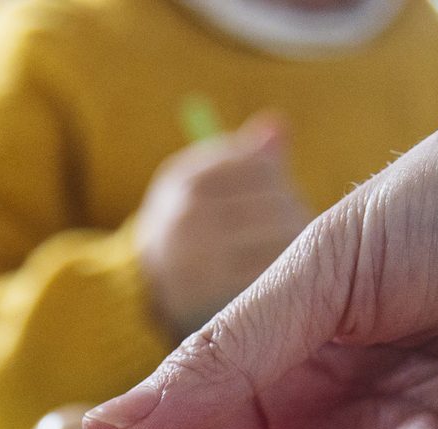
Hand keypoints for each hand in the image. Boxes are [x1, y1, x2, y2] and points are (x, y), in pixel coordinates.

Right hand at [135, 113, 310, 339]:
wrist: (140, 289)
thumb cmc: (184, 225)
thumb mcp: (201, 182)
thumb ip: (243, 156)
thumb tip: (279, 124)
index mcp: (187, 179)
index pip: (262, 167)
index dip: (279, 181)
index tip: (279, 193)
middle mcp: (189, 214)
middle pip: (277, 204)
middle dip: (294, 212)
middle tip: (296, 224)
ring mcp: (201, 256)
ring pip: (281, 239)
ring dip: (296, 242)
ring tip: (289, 247)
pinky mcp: (216, 295)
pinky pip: (273, 274)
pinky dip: (284, 272)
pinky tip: (281, 274)